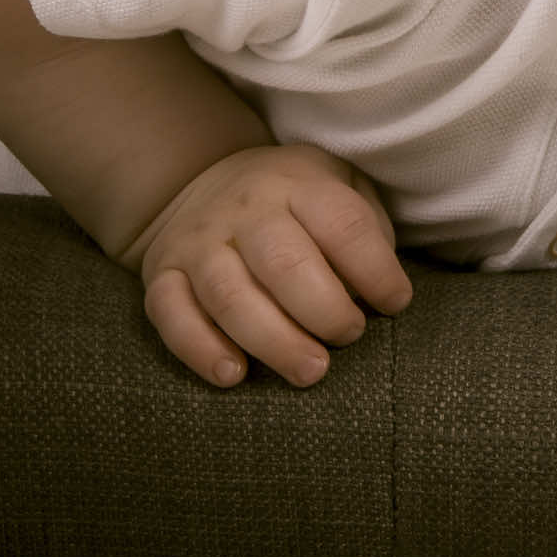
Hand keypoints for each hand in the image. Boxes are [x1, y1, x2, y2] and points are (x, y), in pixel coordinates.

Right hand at [129, 142, 412, 388]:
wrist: (203, 181)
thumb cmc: (294, 202)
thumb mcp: (340, 186)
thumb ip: (367, 229)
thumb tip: (383, 291)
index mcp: (298, 184)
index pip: (342, 224)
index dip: (376, 270)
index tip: (395, 304)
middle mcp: (245, 209)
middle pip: (284, 262)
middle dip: (325, 311)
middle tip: (349, 338)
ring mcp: (198, 241)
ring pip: (230, 296)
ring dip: (274, 341)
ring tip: (311, 371)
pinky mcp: (161, 274)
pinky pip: (173, 315)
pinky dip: (201, 349)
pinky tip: (234, 375)